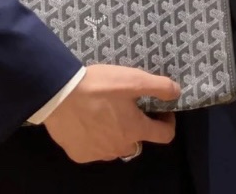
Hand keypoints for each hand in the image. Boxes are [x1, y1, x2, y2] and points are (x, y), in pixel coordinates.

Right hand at [43, 65, 180, 163]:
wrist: (59, 96)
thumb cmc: (99, 87)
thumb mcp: (133, 79)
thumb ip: (159, 86)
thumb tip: (176, 92)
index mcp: (135, 129)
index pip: (164, 136)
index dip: (167, 122)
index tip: (162, 110)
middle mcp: (120, 147)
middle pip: (138, 142)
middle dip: (138, 127)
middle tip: (127, 107)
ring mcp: (99, 153)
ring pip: (115, 147)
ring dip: (116, 134)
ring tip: (106, 113)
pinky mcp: (80, 154)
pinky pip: (94, 149)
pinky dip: (95, 138)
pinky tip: (87, 121)